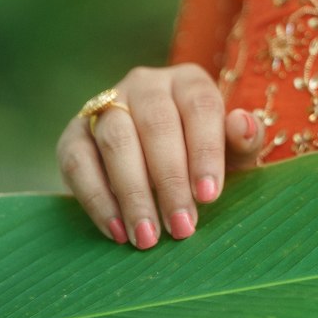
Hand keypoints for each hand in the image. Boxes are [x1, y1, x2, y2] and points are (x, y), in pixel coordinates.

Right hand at [56, 64, 264, 248]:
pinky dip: (96, 198)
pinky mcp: (74, 133)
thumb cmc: (202, 156)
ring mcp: (106, 104)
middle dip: (170, 180)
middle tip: (181, 227)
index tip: (209, 197)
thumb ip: (243, 140)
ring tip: (148, 236)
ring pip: (116, 140)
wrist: (156, 161)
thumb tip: (242, 124)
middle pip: (156, 124)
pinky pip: (79, 161)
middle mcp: (145, 84)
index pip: (200, 107)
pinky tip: (117, 230)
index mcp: (188, 81)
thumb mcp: (231, 151)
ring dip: (133, 192)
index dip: (205, 152)